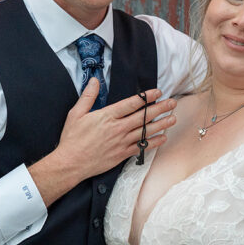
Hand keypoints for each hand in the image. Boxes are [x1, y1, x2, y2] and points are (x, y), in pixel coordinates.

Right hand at [29, 80, 176, 204]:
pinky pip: (142, 148)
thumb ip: (88, 96)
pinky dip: (153, 143)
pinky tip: (163, 138)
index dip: (146, 97)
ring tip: (173, 119)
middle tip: (172, 103)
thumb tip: (95, 80)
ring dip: (161, 124)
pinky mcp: (122, 154)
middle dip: (160, 108)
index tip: (158, 92)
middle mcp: (117, 128)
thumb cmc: (72, 138)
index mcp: (107, 116)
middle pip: (143, 116)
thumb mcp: (76, 114)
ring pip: (146, 131)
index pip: (132, 103)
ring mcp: (121, 142)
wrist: (70, 163)